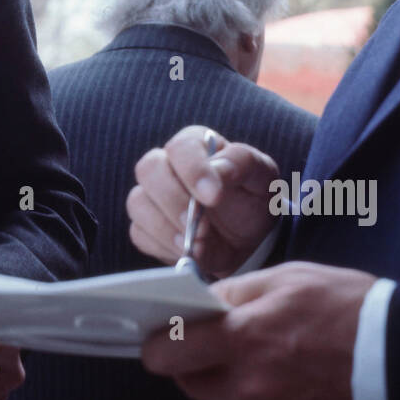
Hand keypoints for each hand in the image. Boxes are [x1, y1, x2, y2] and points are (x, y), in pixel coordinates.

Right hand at [127, 125, 280, 276]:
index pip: (180, 148)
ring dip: (167, 228)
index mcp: (194, 146)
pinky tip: (189, 253)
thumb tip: (217, 168)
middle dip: (175, 201)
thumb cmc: (252, 199)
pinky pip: (140, 234)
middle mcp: (166, 165)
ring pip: (138, 203)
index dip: (193, 171)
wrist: (247, 240)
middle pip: (149, 170)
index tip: (214, 197)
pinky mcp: (145, 227)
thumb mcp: (261, 176)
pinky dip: (164, 247)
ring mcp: (152, 197)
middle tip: (202, 226)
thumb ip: (241, 163)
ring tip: (198, 245)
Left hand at [141, 262, 377, 399]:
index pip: (168, 351)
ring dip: (217, 383)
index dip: (157, 342)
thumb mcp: (289, 277)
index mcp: (244, 336)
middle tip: (206, 340)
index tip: (161, 332)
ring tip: (245, 356)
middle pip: (188, 383)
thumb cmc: (350, 306)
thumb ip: (236, 291)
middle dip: (188, 362)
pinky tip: (272, 378)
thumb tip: (200, 301)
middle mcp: (251, 382)